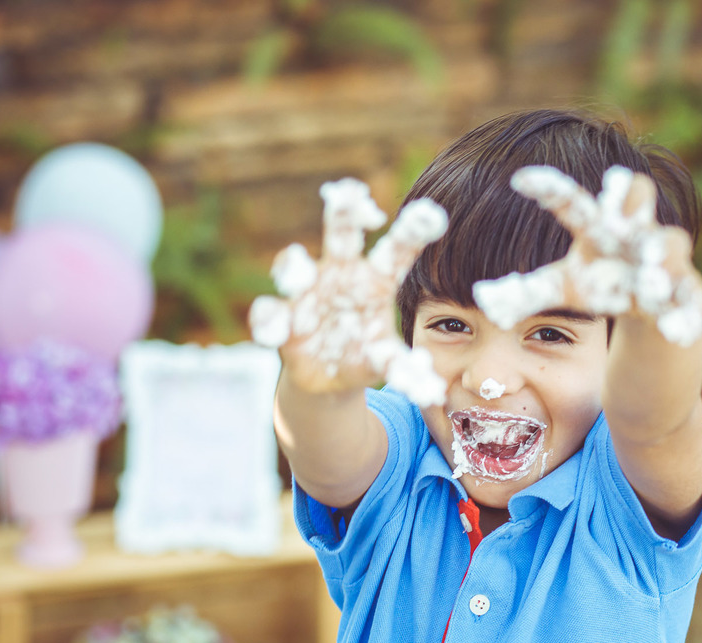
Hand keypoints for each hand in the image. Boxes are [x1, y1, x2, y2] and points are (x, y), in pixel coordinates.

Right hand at [249, 178, 448, 405]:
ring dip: (295, 269)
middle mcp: (338, 276)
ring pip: (295, 269)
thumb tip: (429, 390)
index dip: (411, 233)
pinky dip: (268, 322)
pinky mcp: (280, 322)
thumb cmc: (365, 354)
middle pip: (340, 238)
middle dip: (343, 215)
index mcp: (374, 282)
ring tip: (297, 275)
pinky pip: (268, 315)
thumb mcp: (387, 362)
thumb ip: (405, 370)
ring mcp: (305, 296)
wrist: (327, 378)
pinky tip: (273, 332)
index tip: (433, 213)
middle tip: (347, 192)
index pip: (395, 253)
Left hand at [473, 165, 701, 345]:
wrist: (650, 308)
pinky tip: (679, 333)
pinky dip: (685, 315)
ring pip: (671, 246)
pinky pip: (691, 299)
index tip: (519, 180)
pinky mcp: (689, 291)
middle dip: (631, 199)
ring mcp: (666, 259)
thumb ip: (525, 294)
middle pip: (638, 197)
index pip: (574, 203)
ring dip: (662, 257)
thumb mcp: (562, 289)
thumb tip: (483, 301)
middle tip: (615, 204)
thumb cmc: (601, 286)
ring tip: (650, 276)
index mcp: (598, 228)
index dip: (550, 190)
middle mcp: (635, 233)